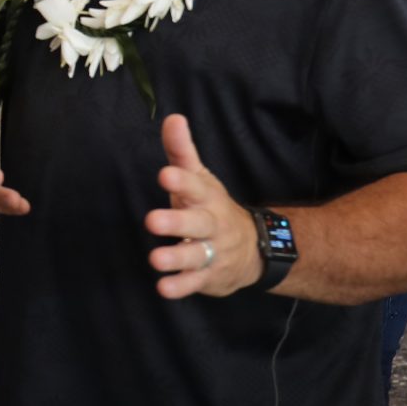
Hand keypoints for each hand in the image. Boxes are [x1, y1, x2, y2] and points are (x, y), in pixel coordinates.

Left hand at [144, 115, 259, 299]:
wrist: (254, 249)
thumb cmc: (213, 207)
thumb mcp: (200, 178)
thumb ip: (182, 152)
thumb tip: (172, 118)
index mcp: (207, 197)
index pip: (195, 186)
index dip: (182, 181)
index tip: (165, 174)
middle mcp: (211, 224)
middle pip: (196, 222)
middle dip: (176, 222)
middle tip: (152, 220)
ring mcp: (212, 251)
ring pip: (195, 255)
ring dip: (176, 257)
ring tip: (155, 259)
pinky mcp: (209, 276)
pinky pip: (195, 282)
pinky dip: (180, 286)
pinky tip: (164, 288)